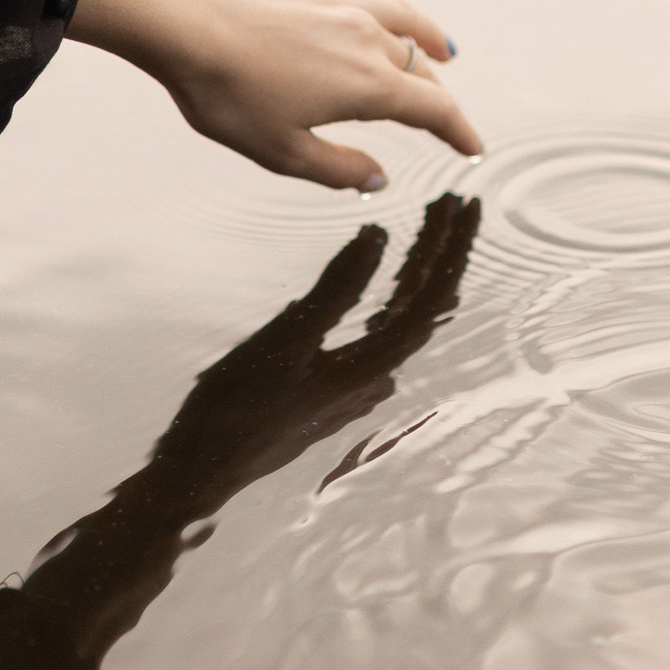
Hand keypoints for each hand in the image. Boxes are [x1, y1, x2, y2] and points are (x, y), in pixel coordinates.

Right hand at [24, 192, 480, 654]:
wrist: (203, 468)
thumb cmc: (237, 408)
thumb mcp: (286, 340)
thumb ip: (335, 289)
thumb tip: (379, 237)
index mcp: (370, 367)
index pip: (430, 299)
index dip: (451, 248)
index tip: (466, 204)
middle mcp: (374, 376)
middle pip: (423, 306)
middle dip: (439, 252)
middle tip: (451, 201)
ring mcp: (355, 382)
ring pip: (402, 319)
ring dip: (417, 271)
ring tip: (428, 228)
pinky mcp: (334, 384)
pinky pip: (378, 332)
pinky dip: (389, 296)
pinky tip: (385, 282)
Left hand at [66, 0, 482, 190]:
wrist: (186, 24)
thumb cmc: (228, 94)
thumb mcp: (282, 151)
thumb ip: (337, 168)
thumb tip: (378, 179)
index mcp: (367, 86)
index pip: (433, 109)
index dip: (459, 131)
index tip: (473, 147)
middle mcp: (367, 39)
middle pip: (419, 66)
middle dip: (436, 94)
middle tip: (441, 115)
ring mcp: (342, 3)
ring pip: (404, 17)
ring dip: (429, 36)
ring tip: (444, 50)